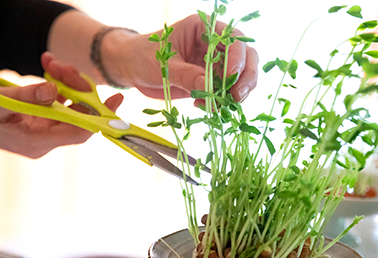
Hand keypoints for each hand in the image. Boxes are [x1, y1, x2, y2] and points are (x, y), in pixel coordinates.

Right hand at [0, 52, 123, 157]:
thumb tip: (55, 90)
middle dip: (78, 90)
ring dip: (67, 83)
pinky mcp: (42, 121)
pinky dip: (58, 84)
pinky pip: (59, 102)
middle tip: (66, 67)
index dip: (99, 118)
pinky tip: (50, 68)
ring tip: (53, 63)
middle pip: (77, 117)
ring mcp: (45, 131)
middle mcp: (46, 140)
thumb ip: (26, 97)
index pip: (78, 133)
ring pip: (70, 107)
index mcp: (37, 142)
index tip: (115, 101)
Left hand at [102, 14, 258, 102]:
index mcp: (204, 29)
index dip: (238, 58)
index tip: (231, 78)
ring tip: (216, 106)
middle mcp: (214, 45)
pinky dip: (220, 103)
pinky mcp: (209, 81)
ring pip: (239, 78)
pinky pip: (224, 93)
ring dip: (234, 94)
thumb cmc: (143, 57)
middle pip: (246, 57)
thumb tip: (209, 89)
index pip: (233, 39)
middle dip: (246, 78)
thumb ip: (187, 76)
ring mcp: (214, 63)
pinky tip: (204, 107)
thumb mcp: (164, 66)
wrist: (131, 69)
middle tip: (236, 97)